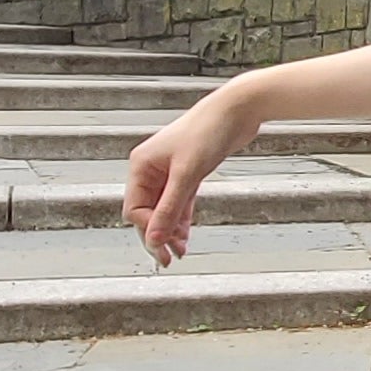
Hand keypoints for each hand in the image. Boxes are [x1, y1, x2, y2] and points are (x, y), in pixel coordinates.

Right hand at [122, 84, 252, 265]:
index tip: (165, 245)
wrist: (236, 110)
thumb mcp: (187, 174)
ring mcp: (169, 171)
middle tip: (168, 260)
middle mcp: (150, 169)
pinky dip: (181, 219)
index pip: (134, 209)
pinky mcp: (187, 173)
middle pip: (147, 212)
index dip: (148, 229)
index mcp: (141, 166)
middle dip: (157, 235)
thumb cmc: (207, 134)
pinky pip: (178, 202)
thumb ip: (169, 208)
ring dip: (170, 230)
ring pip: (163, 209)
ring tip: (180, 252)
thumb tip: (154, 239)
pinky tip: (185, 237)